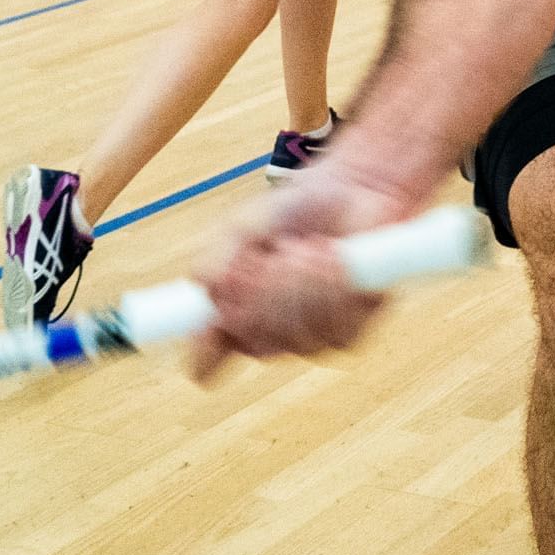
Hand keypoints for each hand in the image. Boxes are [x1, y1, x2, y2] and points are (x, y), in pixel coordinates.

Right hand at [187, 165, 411, 381]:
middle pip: (257, 343)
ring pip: (299, 337)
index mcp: (230, 314)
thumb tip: (209, 289)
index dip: (208, 347)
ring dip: (308, 282)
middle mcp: (264, 335)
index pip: (205, 360)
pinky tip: (337, 256)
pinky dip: (339, 286)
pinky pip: (339, 330)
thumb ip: (219, 255)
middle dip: (271, 289)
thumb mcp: (245, 222)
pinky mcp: (347, 334)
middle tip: (284, 247)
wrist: (349, 194)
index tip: (222, 312)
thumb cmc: (292, 211)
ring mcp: (306, 339)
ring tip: (313, 245)